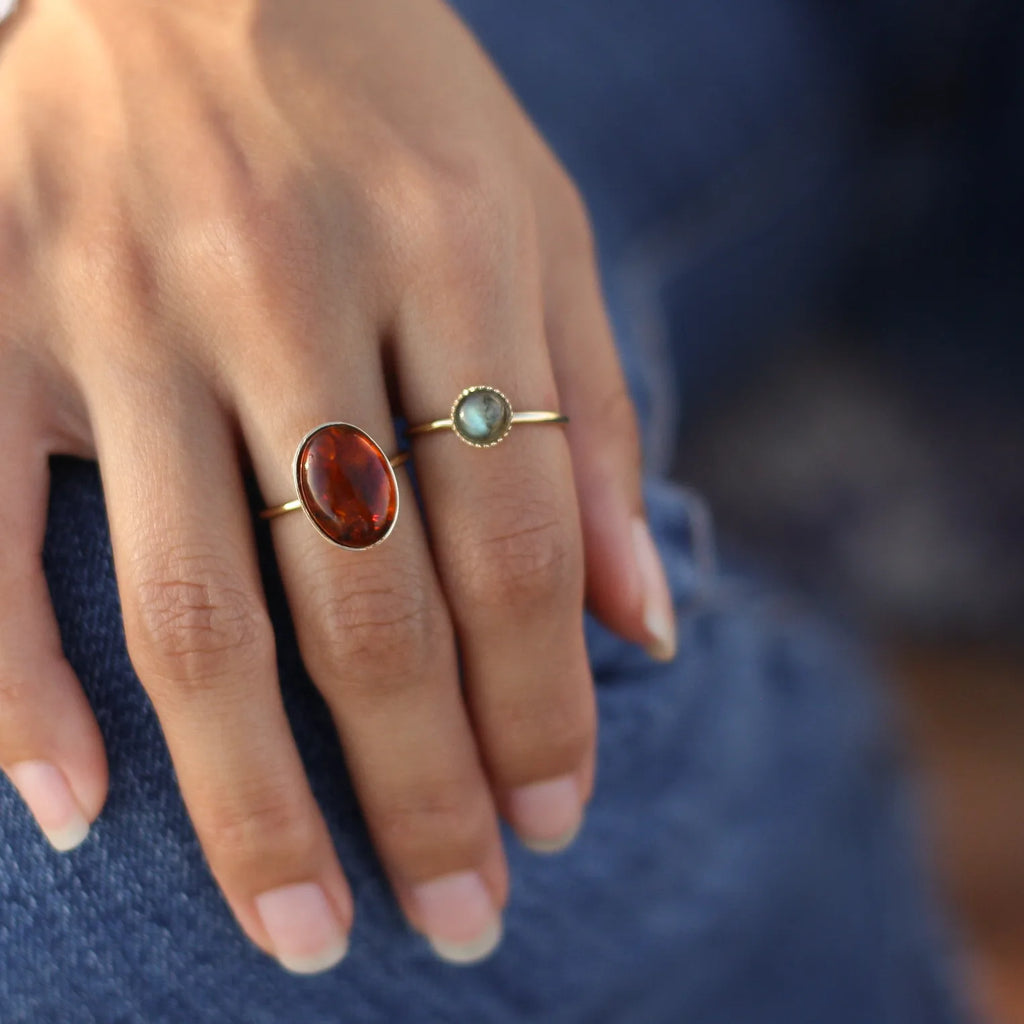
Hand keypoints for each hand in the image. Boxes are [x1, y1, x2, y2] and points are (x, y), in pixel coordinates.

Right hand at [0, 0, 675, 969]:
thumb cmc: (400, 112)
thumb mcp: (544, 233)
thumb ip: (596, 425)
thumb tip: (644, 625)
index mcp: (450, 252)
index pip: (517, 549)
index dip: (544, 709)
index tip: (552, 825)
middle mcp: (283, 284)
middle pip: (369, 609)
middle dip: (421, 792)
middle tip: (457, 927)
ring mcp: (119, 300)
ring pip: (196, 610)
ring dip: (252, 797)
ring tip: (303, 930)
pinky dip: (18, 685)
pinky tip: (80, 814)